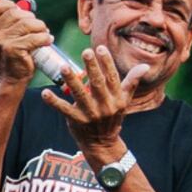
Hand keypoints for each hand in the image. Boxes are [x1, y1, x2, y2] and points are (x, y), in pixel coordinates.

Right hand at [0, 0, 54, 85]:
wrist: (11, 79)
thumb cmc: (13, 56)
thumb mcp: (7, 37)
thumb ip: (13, 21)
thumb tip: (27, 5)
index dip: (10, 5)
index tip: (21, 13)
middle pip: (15, 13)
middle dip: (31, 19)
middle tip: (38, 28)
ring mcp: (0, 42)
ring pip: (27, 23)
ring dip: (40, 28)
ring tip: (44, 34)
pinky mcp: (12, 49)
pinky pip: (34, 37)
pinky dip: (45, 38)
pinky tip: (47, 42)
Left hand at [42, 43, 151, 160]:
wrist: (103, 143)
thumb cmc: (112, 116)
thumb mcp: (124, 100)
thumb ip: (131, 82)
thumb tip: (145, 66)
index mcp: (117, 98)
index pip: (112, 77)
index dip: (107, 62)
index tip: (100, 48)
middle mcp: (105, 106)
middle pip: (98, 84)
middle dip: (92, 67)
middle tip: (85, 52)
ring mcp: (90, 114)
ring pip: (80, 95)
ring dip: (71, 80)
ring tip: (64, 67)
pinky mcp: (76, 121)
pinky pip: (64, 110)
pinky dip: (54, 102)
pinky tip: (45, 92)